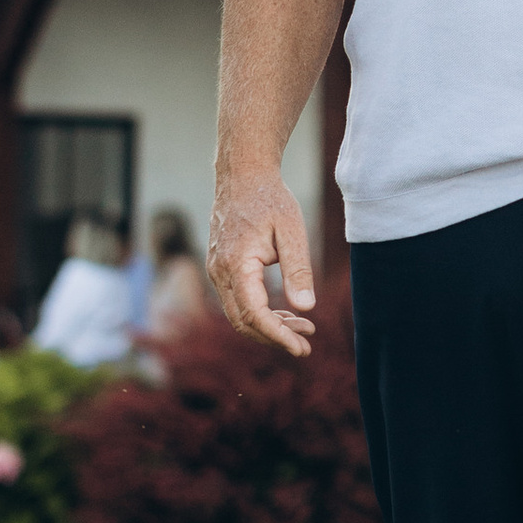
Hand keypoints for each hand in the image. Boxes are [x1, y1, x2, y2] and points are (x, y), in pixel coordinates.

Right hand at [209, 169, 317, 355]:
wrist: (242, 175)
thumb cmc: (269, 199)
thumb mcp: (291, 230)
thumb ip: (298, 269)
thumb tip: (306, 308)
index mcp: (236, 264)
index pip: (254, 314)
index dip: (278, 335)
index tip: (301, 347)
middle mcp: (219, 272)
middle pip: (243, 322)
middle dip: (275, 337)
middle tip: (306, 345)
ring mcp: (216, 271)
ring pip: (239, 314)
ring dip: (269, 326)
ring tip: (303, 329)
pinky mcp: (221, 269)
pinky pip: (237, 300)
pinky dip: (260, 312)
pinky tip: (285, 312)